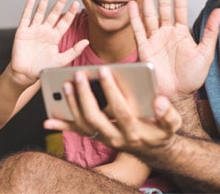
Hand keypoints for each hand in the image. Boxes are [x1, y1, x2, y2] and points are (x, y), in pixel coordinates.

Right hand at [9, 0, 88, 84]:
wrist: (25, 74)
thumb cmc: (43, 68)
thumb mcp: (61, 60)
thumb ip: (74, 51)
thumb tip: (87, 42)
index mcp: (55, 37)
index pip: (64, 22)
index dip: (70, 13)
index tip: (76, 3)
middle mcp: (45, 31)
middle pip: (53, 13)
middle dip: (59, 2)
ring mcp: (34, 30)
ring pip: (40, 12)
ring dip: (44, 0)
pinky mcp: (22, 32)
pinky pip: (26, 18)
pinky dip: (28, 8)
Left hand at [44, 66, 181, 153]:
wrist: (152, 149)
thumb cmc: (161, 131)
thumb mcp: (172, 124)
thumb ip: (168, 114)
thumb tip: (159, 101)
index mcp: (134, 131)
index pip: (120, 110)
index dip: (111, 90)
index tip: (103, 70)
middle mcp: (116, 136)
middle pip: (95, 117)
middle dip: (85, 95)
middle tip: (79, 74)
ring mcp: (103, 137)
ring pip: (83, 123)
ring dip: (72, 104)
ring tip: (65, 84)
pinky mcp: (95, 136)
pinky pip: (76, 132)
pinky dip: (60, 126)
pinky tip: (47, 119)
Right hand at [129, 0, 219, 96]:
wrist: (176, 96)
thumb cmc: (191, 78)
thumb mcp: (205, 53)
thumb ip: (210, 31)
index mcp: (181, 32)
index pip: (179, 6)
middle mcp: (166, 32)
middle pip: (162, 6)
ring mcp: (154, 39)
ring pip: (149, 14)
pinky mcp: (144, 49)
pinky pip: (138, 30)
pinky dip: (135, 18)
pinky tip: (132, 5)